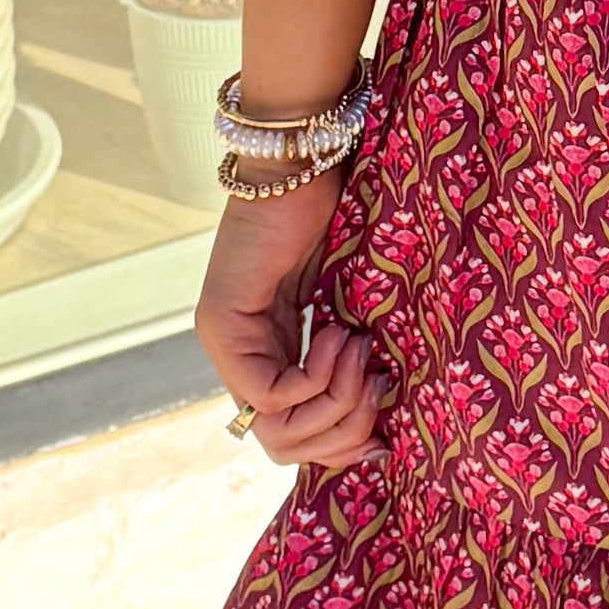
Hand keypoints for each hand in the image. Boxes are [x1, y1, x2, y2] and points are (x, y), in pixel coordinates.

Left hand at [197, 173, 388, 471]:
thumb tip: (389, 416)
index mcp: (269, 355)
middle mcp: (238, 359)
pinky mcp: (219, 324)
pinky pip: (269, 393)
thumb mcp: (353, 307)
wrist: (305, 162)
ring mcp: (223, 344)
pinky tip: (340, 335)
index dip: (343, 443)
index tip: (387, 425)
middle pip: (284, 446)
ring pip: (276, 430)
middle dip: (344, 432)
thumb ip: (356, 357)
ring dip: (335, 403)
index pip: (294, 437)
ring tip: (362, 351)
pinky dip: (315, 377)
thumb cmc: (340, 220)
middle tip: (380, 385)